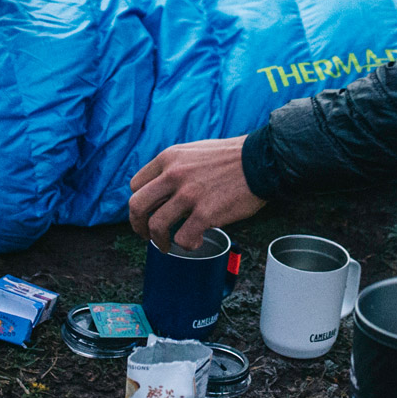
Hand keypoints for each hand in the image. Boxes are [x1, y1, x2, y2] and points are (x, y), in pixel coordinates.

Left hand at [128, 136, 264, 252]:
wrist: (260, 161)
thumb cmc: (231, 157)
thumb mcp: (194, 151)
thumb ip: (176, 167)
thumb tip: (165, 190)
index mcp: (169, 158)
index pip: (136, 184)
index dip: (141, 202)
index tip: (148, 212)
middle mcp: (174, 174)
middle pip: (137, 205)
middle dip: (138, 225)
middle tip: (145, 234)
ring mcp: (188, 194)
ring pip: (156, 225)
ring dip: (158, 240)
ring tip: (167, 246)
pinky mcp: (205, 213)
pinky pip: (183, 238)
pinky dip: (187, 244)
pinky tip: (195, 241)